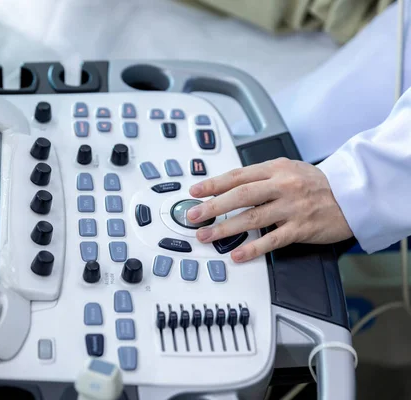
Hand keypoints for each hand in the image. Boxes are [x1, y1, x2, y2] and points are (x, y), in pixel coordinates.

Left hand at [186, 158, 352, 262]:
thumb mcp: (288, 169)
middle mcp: (282, 186)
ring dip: (225, 229)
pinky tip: (238, 254)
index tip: (194, 192)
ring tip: (206, 236)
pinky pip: (272, 240)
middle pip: (240, 196)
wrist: (352, 195)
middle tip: (193, 216)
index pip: (237, 176)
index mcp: (275, 169)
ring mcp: (291, 208)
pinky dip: (253, 248)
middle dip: (212, 207)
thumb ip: (260, 176)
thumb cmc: (316, 183)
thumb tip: (227, 187)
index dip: (212, 184)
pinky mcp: (301, 228)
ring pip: (252, 218)